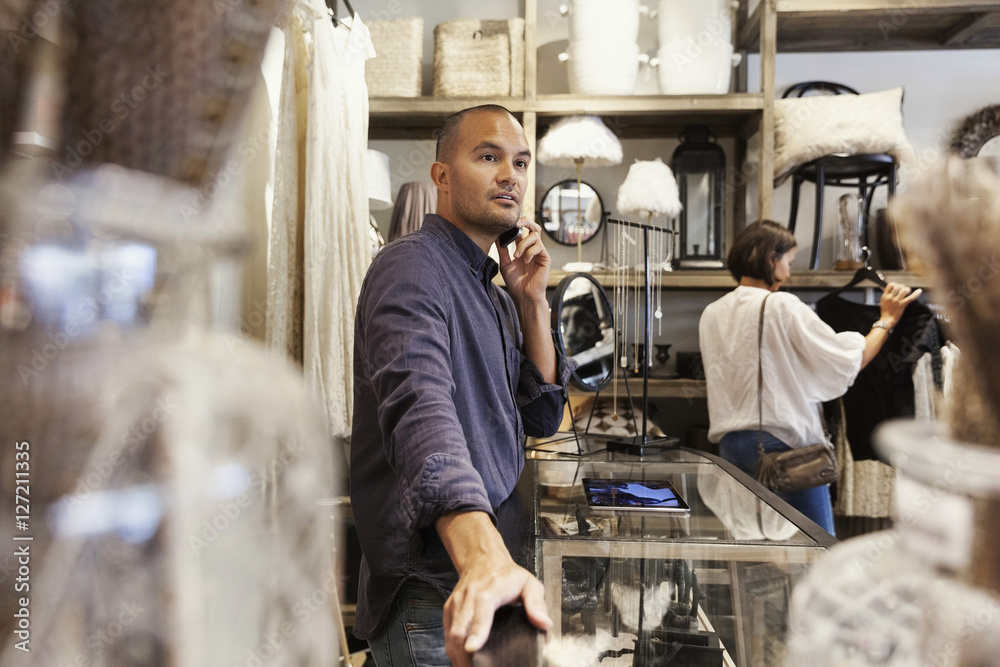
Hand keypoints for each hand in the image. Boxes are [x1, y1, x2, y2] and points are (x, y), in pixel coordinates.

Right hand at [436, 511, 551, 665]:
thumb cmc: (507, 575)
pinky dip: (453, 650)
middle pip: (460, 629)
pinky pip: (447, 635)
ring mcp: (456, 604)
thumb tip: (544, 624)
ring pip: (450, 635)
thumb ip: (537, 604)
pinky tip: (463, 661)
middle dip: (465, 654)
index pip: (480, 612)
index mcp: (489, 591)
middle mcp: (468, 597)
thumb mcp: (529, 583)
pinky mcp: (449, 611)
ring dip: (458, 656)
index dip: (476, 632)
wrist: (483, 560)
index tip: (473, 648)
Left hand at [497, 217, 550, 306]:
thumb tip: (496, 236)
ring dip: (523, 244)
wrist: (524, 296)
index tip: (507, 223)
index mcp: (522, 248)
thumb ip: (502, 250)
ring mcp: (539, 253)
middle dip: (526, 221)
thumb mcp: (504, 264)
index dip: (517, 224)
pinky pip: (539, 247)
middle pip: (533, 227)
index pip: (522, 230)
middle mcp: (532, 248)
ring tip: (516, 256)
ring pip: (535, 236)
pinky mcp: (545, 258)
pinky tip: (525, 261)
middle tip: (516, 224)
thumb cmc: (515, 282)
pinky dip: (530, 252)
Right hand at [878, 282, 922, 326]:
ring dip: (907, 289)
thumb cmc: (885, 311)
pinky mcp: (902, 305)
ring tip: (908, 292)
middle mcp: (891, 297)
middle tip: (903, 290)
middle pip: (898, 286)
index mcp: (885, 296)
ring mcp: (897, 301)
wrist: (887, 320)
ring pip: (904, 290)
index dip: (895, 284)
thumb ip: (885, 294)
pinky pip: (911, 298)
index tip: (897, 287)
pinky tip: (919, 291)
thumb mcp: (882, 301)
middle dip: (902, 287)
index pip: (891, 285)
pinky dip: (916, 294)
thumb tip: (884, 287)